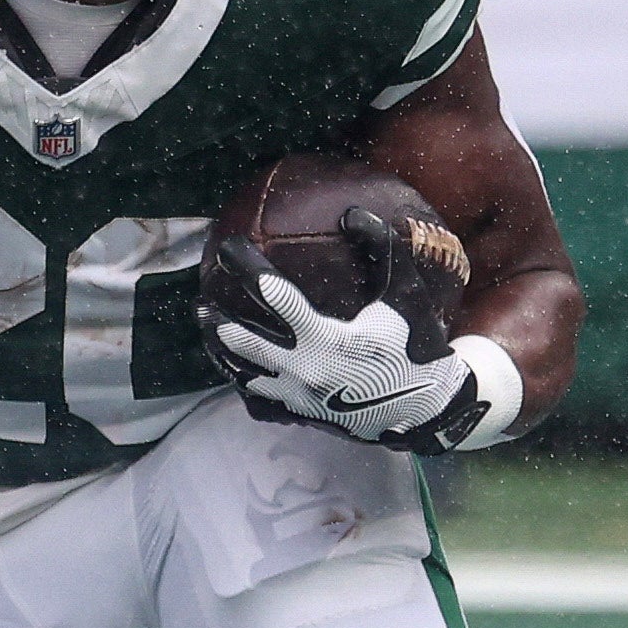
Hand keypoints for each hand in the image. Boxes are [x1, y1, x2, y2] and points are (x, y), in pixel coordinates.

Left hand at [200, 222, 518, 451]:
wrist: (426, 408)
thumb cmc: (416, 344)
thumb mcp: (405, 293)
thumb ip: (382, 249)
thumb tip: (351, 212)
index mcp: (327, 338)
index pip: (274, 294)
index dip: (247, 267)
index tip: (229, 247)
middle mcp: (305, 370)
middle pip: (243, 341)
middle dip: (217, 319)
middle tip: (201, 301)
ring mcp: (299, 397)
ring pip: (244, 374)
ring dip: (221, 352)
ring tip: (207, 330)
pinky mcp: (301, 415)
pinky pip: (259, 399)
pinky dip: (243, 381)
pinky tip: (234, 368)